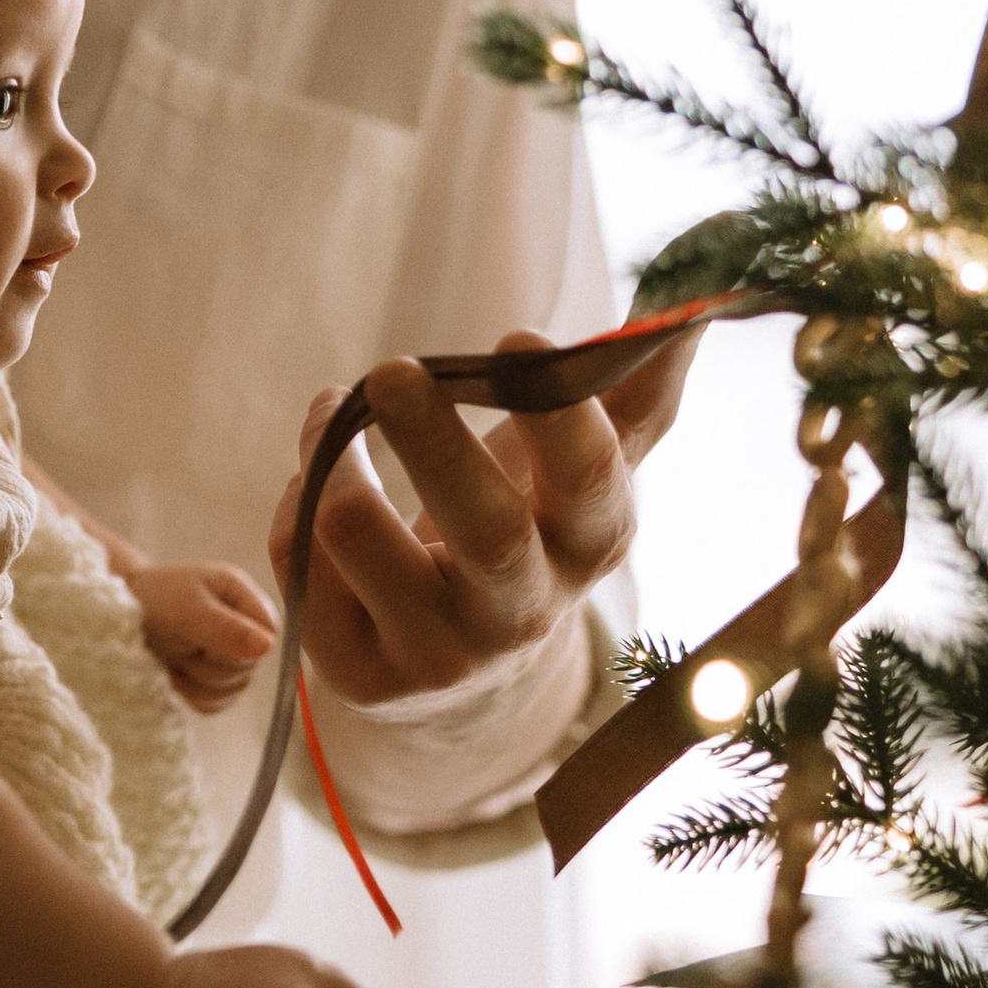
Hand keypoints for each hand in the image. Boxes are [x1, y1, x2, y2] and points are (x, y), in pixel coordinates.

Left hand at [129, 558, 277, 713]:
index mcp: (244, 598)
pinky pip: (216, 704)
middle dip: (207, 663)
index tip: (203, 637)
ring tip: (174, 654)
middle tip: (179, 642)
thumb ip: (226, 628)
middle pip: (248, 668)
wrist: (119, 618)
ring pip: (233, 690)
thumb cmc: (153, 601)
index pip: (269, 636)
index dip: (238, 647)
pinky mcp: (216, 682)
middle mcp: (245, 627)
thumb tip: (267, 646)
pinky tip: (174, 672)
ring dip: (195, 679)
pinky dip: (190, 694)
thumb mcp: (188, 610)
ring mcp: (232, 657)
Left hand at [269, 324, 697, 711]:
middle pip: (485, 529)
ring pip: (360, 540)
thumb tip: (690, 309)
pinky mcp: (363, 677)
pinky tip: (314, 485)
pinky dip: (297, 504)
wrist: (465, 672)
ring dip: (330, 456)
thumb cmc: (524, 533)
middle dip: (434, 442)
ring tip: (333, 409)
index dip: (559, 412)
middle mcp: (522, 612)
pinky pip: (302, 567)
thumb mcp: (581, 478)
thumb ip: (634, 397)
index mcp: (589, 545)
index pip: (591, 484)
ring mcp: (440, 654)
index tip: (518, 335)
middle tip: (391, 370)